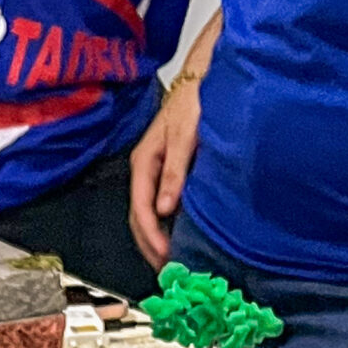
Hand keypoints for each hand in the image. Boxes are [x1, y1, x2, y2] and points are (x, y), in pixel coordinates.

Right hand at [129, 75, 200, 268]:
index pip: (140, 209)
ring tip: (173, 260)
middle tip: (167, 271)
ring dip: (158, 238)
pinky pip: (164, 205)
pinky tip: (181, 235)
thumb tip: (164, 210)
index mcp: (144, 162)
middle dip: (151, 246)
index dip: (151, 237)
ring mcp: (158, 172)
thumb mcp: (184, 136)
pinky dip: (170, 225)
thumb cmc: (194, 99)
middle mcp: (148, 170)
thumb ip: (174, 172)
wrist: (206, 75)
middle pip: (141, 218)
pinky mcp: (172, 171)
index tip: (166, 257)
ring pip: (151, 214)